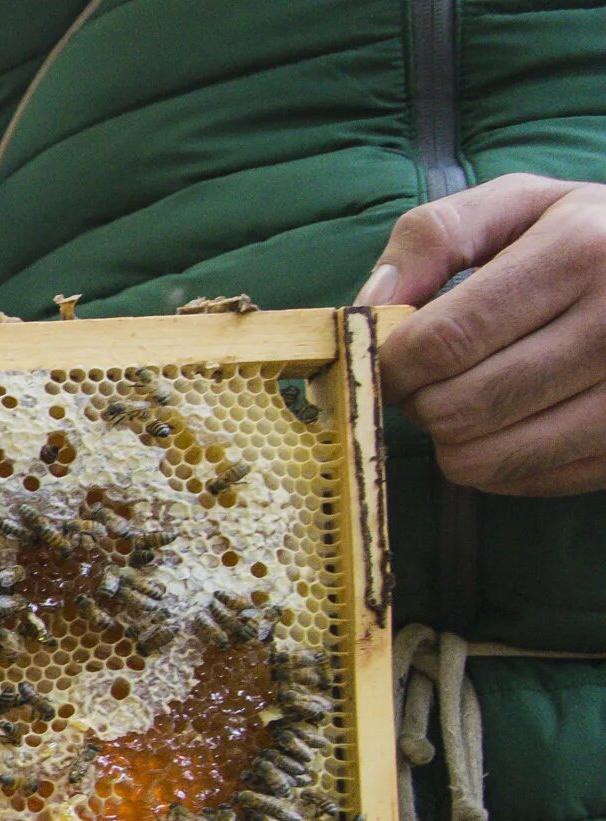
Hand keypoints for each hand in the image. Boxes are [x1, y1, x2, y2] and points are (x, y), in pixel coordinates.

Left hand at [364, 174, 605, 496]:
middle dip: (418, 403)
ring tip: (465, 400)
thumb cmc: (582, 237)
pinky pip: (525, 481)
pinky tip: (507, 423)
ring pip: (486, 457)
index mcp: (578, 252)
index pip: (445, 340)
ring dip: (450, 439)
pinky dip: (494, 464)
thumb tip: (371, 303)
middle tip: (425, 383)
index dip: (392, 365)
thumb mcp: (517, 206)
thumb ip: (434, 238)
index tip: (385, 364)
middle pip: (460, 407)